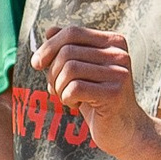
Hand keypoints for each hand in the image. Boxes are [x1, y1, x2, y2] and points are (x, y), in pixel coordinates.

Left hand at [31, 25, 146, 159]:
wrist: (123, 129)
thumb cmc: (97, 98)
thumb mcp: (82, 71)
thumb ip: (67, 49)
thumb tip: (49, 30)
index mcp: (113, 42)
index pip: (73, 32)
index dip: (49, 46)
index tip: (37, 64)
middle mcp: (119, 54)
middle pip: (67, 51)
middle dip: (52, 72)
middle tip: (56, 88)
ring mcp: (119, 73)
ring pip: (69, 69)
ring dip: (59, 87)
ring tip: (68, 97)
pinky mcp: (114, 93)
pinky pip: (74, 88)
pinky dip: (67, 98)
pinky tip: (77, 105)